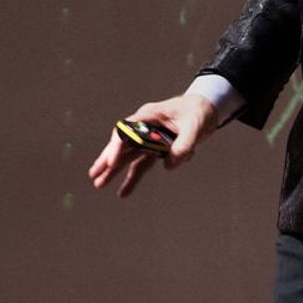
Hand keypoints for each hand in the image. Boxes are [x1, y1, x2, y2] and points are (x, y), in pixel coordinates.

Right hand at [87, 93, 218, 198]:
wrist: (207, 109)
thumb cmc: (198, 111)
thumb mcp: (194, 127)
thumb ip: (183, 146)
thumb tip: (168, 165)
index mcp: (149, 115)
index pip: (127, 130)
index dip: (117, 147)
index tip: (112, 163)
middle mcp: (145, 127)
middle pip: (122, 144)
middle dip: (108, 160)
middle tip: (94, 175)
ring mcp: (150, 138)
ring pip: (128, 156)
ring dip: (115, 171)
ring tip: (99, 184)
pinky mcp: (156, 149)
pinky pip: (141, 165)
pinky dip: (133, 178)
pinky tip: (123, 192)